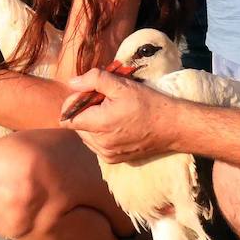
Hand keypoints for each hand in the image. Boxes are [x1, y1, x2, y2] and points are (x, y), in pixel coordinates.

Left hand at [59, 69, 178, 161]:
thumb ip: (93, 80)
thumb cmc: (148, 103)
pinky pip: (96, 145)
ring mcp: (106, 154)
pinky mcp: (113, 159)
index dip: (74, 103)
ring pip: (85, 136)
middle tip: (103, 101)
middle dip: (84, 111)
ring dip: (92, 123)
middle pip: (76, 126)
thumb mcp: (121, 85)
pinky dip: (101, 134)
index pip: (67, 118)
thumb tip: (71, 82)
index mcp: (99, 125)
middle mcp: (99, 144)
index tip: (89, 94)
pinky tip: (117, 125)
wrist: (173, 127)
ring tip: (112, 112)